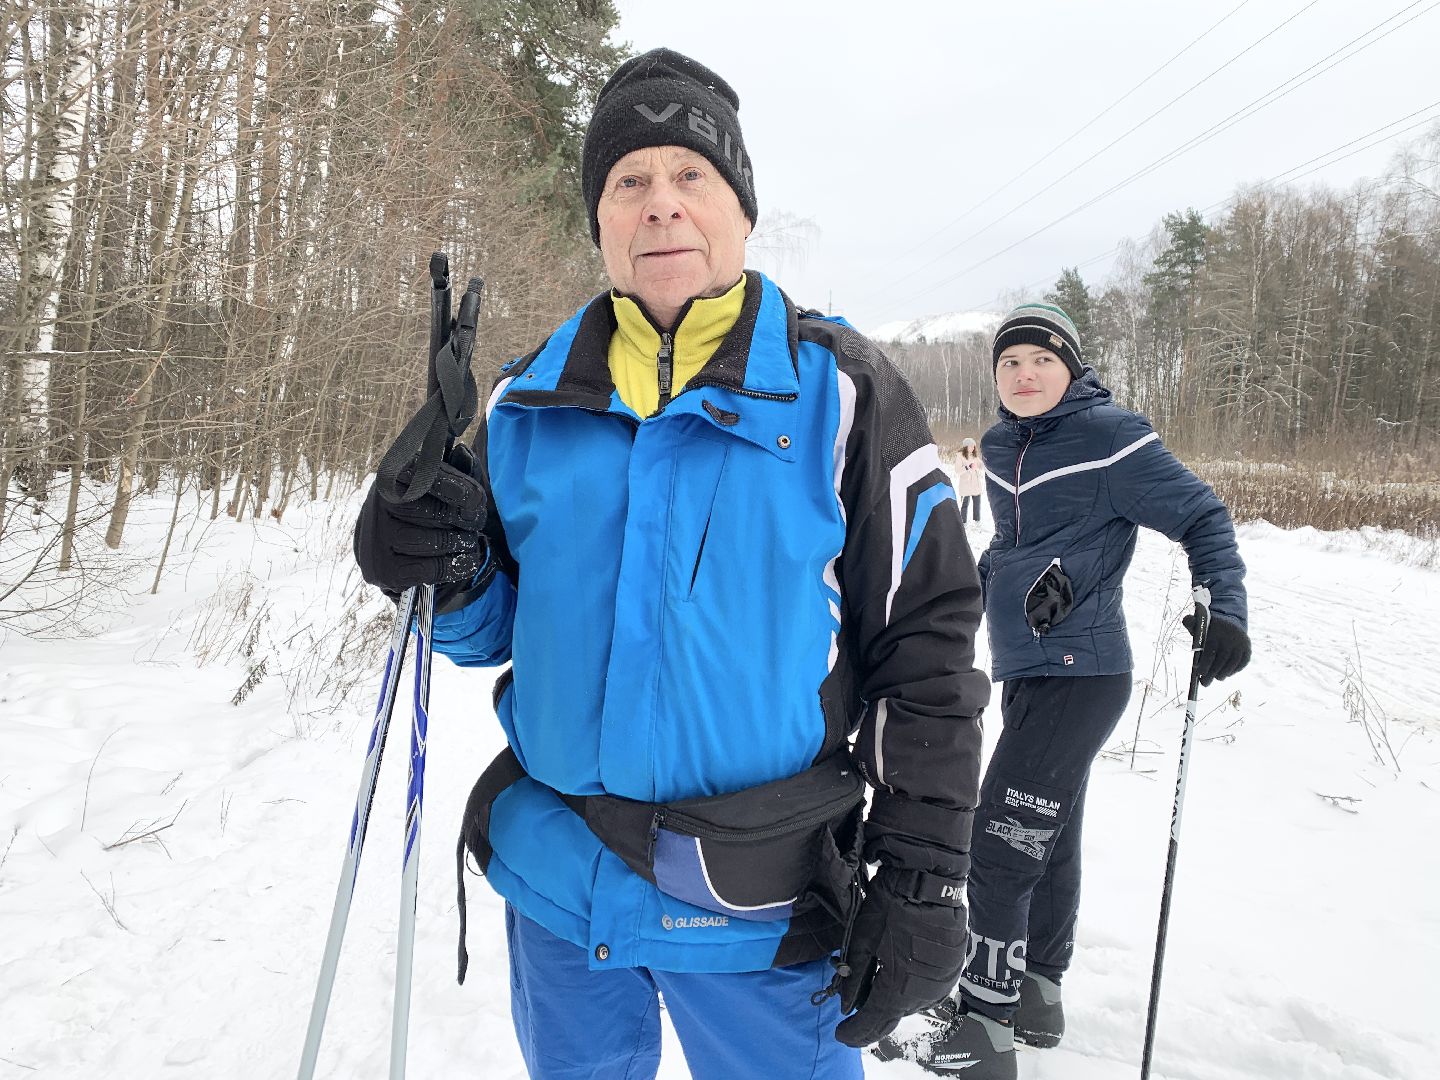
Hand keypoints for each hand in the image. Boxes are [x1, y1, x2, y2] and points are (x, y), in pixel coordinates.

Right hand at [353, 444, 488, 597]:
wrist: (381, 544)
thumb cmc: (418, 505)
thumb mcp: (434, 480)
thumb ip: (454, 468)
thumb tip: (464, 453)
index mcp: (394, 473)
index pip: (429, 477)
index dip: (459, 489)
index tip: (476, 500)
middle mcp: (380, 503)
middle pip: (440, 513)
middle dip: (468, 519)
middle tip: (474, 522)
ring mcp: (379, 538)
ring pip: (439, 542)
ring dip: (463, 544)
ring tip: (465, 541)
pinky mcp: (383, 570)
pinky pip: (432, 570)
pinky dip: (454, 567)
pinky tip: (457, 561)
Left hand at [833, 868, 967, 1046]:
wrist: (930, 880)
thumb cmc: (893, 904)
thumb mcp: (863, 939)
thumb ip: (854, 977)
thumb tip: (846, 1005)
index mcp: (898, 988)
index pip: (872, 1022)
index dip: (854, 1032)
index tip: (840, 1034)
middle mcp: (924, 994)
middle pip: (892, 1016)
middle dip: (871, 1018)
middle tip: (852, 1018)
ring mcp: (943, 983)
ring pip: (910, 1005)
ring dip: (891, 1004)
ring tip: (872, 997)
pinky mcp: (953, 971)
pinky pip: (927, 990)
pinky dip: (909, 990)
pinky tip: (897, 981)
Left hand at [1182, 612, 1250, 685]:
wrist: (1230, 624)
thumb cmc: (1209, 629)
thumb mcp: (1199, 623)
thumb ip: (1191, 622)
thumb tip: (1186, 620)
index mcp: (1218, 630)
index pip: (1211, 650)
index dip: (1205, 663)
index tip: (1199, 674)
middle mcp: (1232, 636)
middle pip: (1222, 659)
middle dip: (1212, 673)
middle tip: (1205, 683)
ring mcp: (1241, 643)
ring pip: (1232, 662)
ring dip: (1223, 673)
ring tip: (1216, 678)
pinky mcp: (1248, 649)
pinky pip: (1242, 663)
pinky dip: (1234, 670)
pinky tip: (1226, 674)